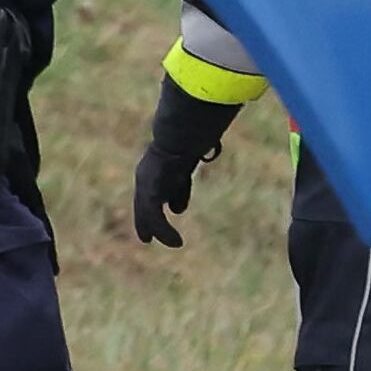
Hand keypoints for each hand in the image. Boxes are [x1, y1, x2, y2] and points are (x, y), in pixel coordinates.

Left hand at [126, 76, 232, 250]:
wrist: (181, 130)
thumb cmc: (194, 127)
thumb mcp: (202, 137)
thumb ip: (206, 143)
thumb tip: (222, 136)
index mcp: (164, 157)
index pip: (167, 180)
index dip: (173, 194)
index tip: (177, 208)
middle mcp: (152, 170)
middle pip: (151, 197)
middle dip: (151, 214)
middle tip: (150, 233)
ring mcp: (147, 180)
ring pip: (149, 210)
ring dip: (156, 228)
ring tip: (171, 243)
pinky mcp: (149, 191)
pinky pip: (154, 216)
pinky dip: (163, 230)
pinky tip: (174, 242)